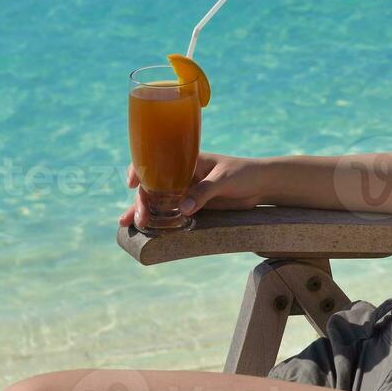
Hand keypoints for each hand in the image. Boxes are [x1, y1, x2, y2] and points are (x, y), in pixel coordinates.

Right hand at [119, 152, 265, 229]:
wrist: (262, 185)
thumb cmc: (244, 173)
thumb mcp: (224, 179)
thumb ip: (205, 192)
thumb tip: (183, 208)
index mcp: (187, 160)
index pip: (157, 160)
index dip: (140, 170)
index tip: (132, 183)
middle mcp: (183, 175)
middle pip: (154, 186)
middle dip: (141, 201)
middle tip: (139, 219)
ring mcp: (187, 191)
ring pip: (159, 201)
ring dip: (144, 211)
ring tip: (130, 225)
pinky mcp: (194, 206)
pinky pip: (172, 213)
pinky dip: (160, 220)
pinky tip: (147, 230)